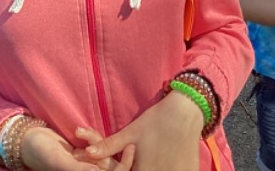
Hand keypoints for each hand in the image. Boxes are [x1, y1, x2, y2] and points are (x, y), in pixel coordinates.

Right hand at [21, 126, 132, 170]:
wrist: (28, 140)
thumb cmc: (40, 152)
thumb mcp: (58, 160)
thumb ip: (77, 169)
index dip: (123, 167)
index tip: (130, 149)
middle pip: (110, 167)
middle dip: (111, 153)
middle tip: (121, 142)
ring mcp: (86, 165)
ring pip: (104, 154)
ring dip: (96, 140)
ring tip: (78, 131)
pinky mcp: (84, 154)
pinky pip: (96, 145)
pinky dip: (91, 136)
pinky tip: (78, 131)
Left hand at [84, 91, 201, 170]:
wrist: (186, 110)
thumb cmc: (156, 120)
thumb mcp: (131, 132)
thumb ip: (109, 146)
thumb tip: (87, 152)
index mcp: (144, 170)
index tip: (134, 164)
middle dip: (142, 169)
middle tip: (145, 160)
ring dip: (157, 170)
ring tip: (158, 161)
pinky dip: (173, 169)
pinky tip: (171, 162)